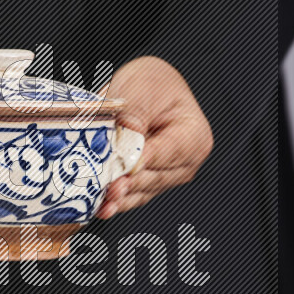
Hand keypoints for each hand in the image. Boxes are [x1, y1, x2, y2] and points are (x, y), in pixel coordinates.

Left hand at [97, 56, 212, 218]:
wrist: (146, 88)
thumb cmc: (150, 85)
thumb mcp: (142, 89)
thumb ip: (134, 116)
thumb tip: (125, 147)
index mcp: (193, 136)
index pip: (168, 152)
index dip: (145, 161)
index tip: (125, 169)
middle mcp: (185, 162)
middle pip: (154, 177)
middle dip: (129, 184)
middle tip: (107, 189)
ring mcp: (167, 176)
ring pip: (142, 191)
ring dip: (120, 199)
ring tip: (101, 204)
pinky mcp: (147, 184)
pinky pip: (132, 195)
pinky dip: (116, 201)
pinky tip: (101, 207)